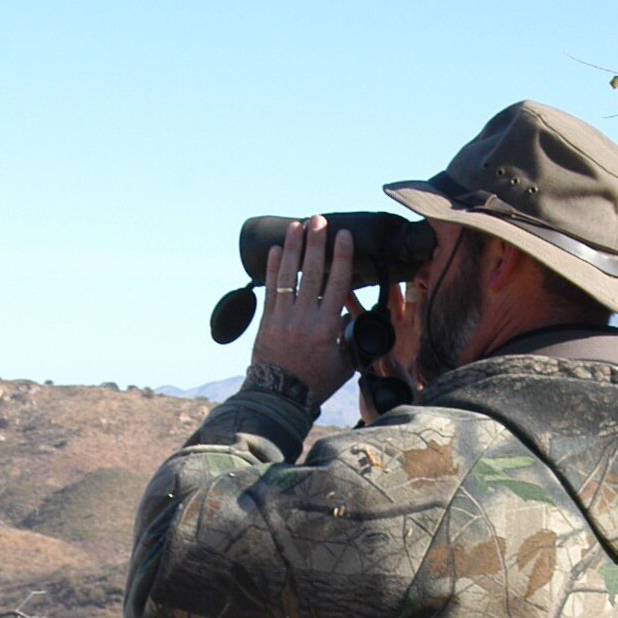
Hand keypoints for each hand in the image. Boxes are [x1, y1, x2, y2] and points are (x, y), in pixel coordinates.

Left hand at [255, 217, 356, 402]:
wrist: (280, 397)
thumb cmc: (315, 382)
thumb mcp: (342, 363)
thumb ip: (347, 337)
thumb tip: (350, 317)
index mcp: (326, 327)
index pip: (337, 284)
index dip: (342, 257)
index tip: (344, 235)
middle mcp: (304, 318)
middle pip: (312, 272)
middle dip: (315, 243)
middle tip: (318, 219)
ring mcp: (283, 317)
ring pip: (288, 275)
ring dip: (292, 248)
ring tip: (296, 226)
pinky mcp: (266, 321)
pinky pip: (270, 289)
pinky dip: (272, 268)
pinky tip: (274, 250)